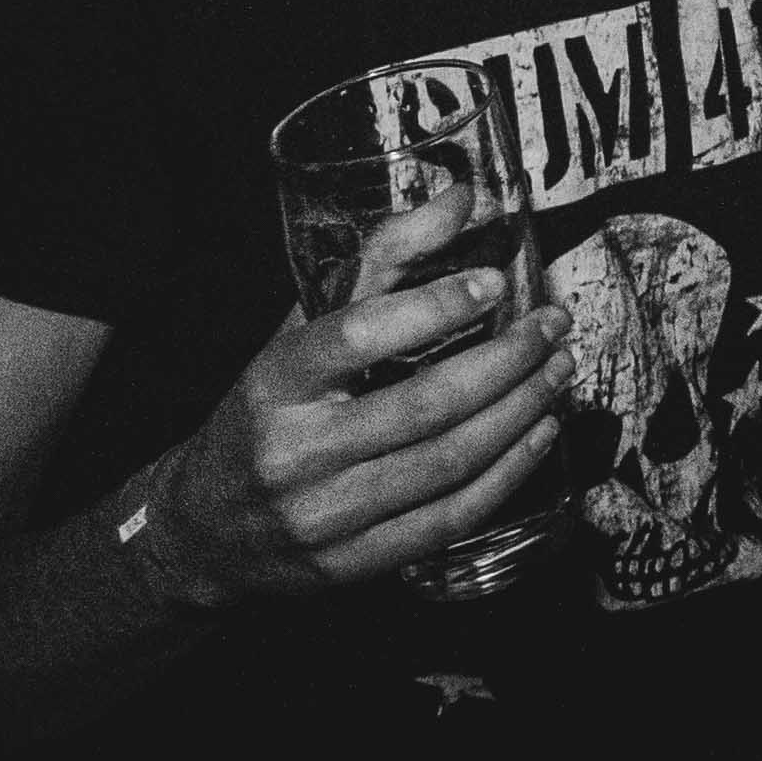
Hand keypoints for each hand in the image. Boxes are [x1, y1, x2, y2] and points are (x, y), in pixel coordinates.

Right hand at [137, 188, 572, 606]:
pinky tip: (539, 432)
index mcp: (275, 382)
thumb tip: (463, 196)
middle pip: (424, 405)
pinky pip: (450, 517)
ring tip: (558, 370)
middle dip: (507, 361)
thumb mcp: (302, 329)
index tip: (496, 282)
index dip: (434, 307)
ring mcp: (324, 515)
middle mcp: (295, 451)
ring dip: (521, 412)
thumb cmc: (268, 410)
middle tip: (553, 325)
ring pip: (448, 462)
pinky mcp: (353, 564)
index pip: (358, 336)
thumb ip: (381, 260)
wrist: (203, 530)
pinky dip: (508, 473)